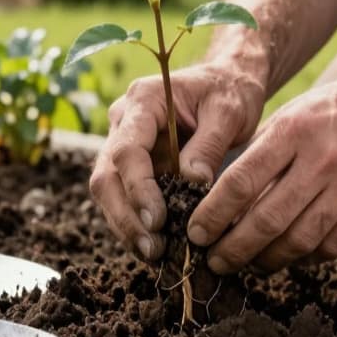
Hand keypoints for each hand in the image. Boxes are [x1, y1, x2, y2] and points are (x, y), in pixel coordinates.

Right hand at [90, 61, 266, 260]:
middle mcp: (123, 121)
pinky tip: (157, 246)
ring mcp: (124, 143)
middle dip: (125, 216)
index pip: (127, 149)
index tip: (157, 219)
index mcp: (144, 100)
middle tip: (152, 247)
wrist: (228, 83)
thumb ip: (208, 145)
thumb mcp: (228, 112)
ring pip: (109, 192)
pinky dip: (137, 223)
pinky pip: (125, 198)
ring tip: (155, 254)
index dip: (137, 188)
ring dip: (127, 226)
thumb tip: (191, 184)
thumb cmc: (229, 92)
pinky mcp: (134, 165)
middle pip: (107, 175)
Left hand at [186, 68, 336, 273]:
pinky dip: (305, 257)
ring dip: (266, 260)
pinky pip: (331, 246)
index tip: (196, 232)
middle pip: (266, 219)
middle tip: (215, 261)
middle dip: (233, 248)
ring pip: (298, 240)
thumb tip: (221, 192)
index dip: (213, 214)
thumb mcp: (299, 111)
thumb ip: (265, 148)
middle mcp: (322, 159)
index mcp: (295, 130)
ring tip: (248, 264)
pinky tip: (289, 256)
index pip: (240, 181)